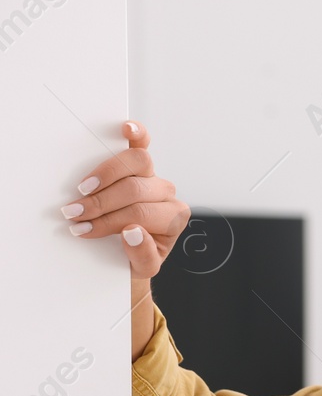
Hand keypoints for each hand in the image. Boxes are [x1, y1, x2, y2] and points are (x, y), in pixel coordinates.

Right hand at [65, 121, 192, 359]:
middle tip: (74, 213)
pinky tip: (126, 127)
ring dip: (105, 174)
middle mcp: (167, 195)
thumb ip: (142, 255)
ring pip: (137, 164)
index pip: (139, 215)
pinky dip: (136, 134)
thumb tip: (132, 232)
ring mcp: (155, 177)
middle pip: (134, 190)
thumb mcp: (143, 268)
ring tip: (82, 189)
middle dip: (100, 203)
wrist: (135, 252)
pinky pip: (142, 144)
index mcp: (173, 218)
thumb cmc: (137, 256)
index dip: (108, 221)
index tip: (82, 229)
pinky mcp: (141, 165)